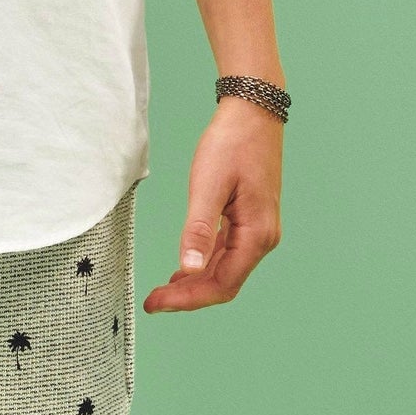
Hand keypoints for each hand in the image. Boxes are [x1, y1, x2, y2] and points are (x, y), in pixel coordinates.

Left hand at [143, 97, 283, 311]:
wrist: (253, 111)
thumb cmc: (232, 143)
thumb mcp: (209, 184)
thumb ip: (199, 228)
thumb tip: (190, 269)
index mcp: (256, 235)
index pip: (221, 284)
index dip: (188, 299)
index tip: (155, 303)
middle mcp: (262, 238)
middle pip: (224, 283)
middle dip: (189, 296)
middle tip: (153, 301)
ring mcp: (258, 229)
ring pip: (226, 270)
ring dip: (196, 282)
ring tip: (163, 290)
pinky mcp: (249, 218)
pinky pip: (227, 253)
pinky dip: (205, 263)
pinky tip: (186, 267)